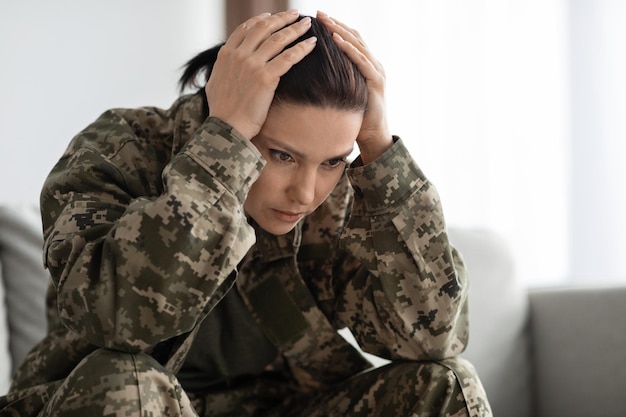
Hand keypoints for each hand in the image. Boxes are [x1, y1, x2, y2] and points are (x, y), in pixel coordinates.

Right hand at [206, 10, 316, 138]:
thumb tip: (227, 64)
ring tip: (307, 24)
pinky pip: (289, 58)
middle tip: (295, 14)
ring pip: (278, 39)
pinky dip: (302, 48)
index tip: (272, 16)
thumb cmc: (222, 110)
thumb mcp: (215, 82)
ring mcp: (253, 65)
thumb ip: (223, 68)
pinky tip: (312, 44)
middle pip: (264, 28)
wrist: (227, 126)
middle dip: (282, 18)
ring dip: (295, 29)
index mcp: (226, 54)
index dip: (260, 19)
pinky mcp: (266, 77)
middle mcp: (239, 55)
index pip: (245, 29)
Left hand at [317, 11, 392, 164]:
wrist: (372, 136)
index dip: (334, 27)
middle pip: (353, 36)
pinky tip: (337, 40)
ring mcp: (376, 71)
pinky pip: (362, 60)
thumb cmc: (354, 117)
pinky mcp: (376, 81)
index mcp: (365, 64)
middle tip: (318, 14)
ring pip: (358, 44)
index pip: (349, 39)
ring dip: (340, 31)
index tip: (316, 18)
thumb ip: (334, 80)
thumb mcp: (342, 93)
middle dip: (335, 24)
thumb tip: (311, 73)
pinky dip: (349, 48)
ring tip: (325, 22)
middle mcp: (373, 63)